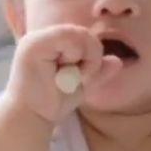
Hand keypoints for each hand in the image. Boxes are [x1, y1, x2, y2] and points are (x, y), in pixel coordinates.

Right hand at [4, 24, 122, 122]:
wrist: (33, 117)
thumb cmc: (54, 102)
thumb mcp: (82, 84)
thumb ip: (98, 71)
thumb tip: (117, 61)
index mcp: (54, 43)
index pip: (85, 37)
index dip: (93, 55)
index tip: (84, 77)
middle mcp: (44, 36)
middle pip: (85, 33)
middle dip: (92, 57)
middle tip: (79, 78)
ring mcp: (37, 38)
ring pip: (80, 33)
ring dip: (85, 58)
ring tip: (70, 76)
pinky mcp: (34, 44)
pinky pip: (67, 36)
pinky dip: (76, 56)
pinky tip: (64, 72)